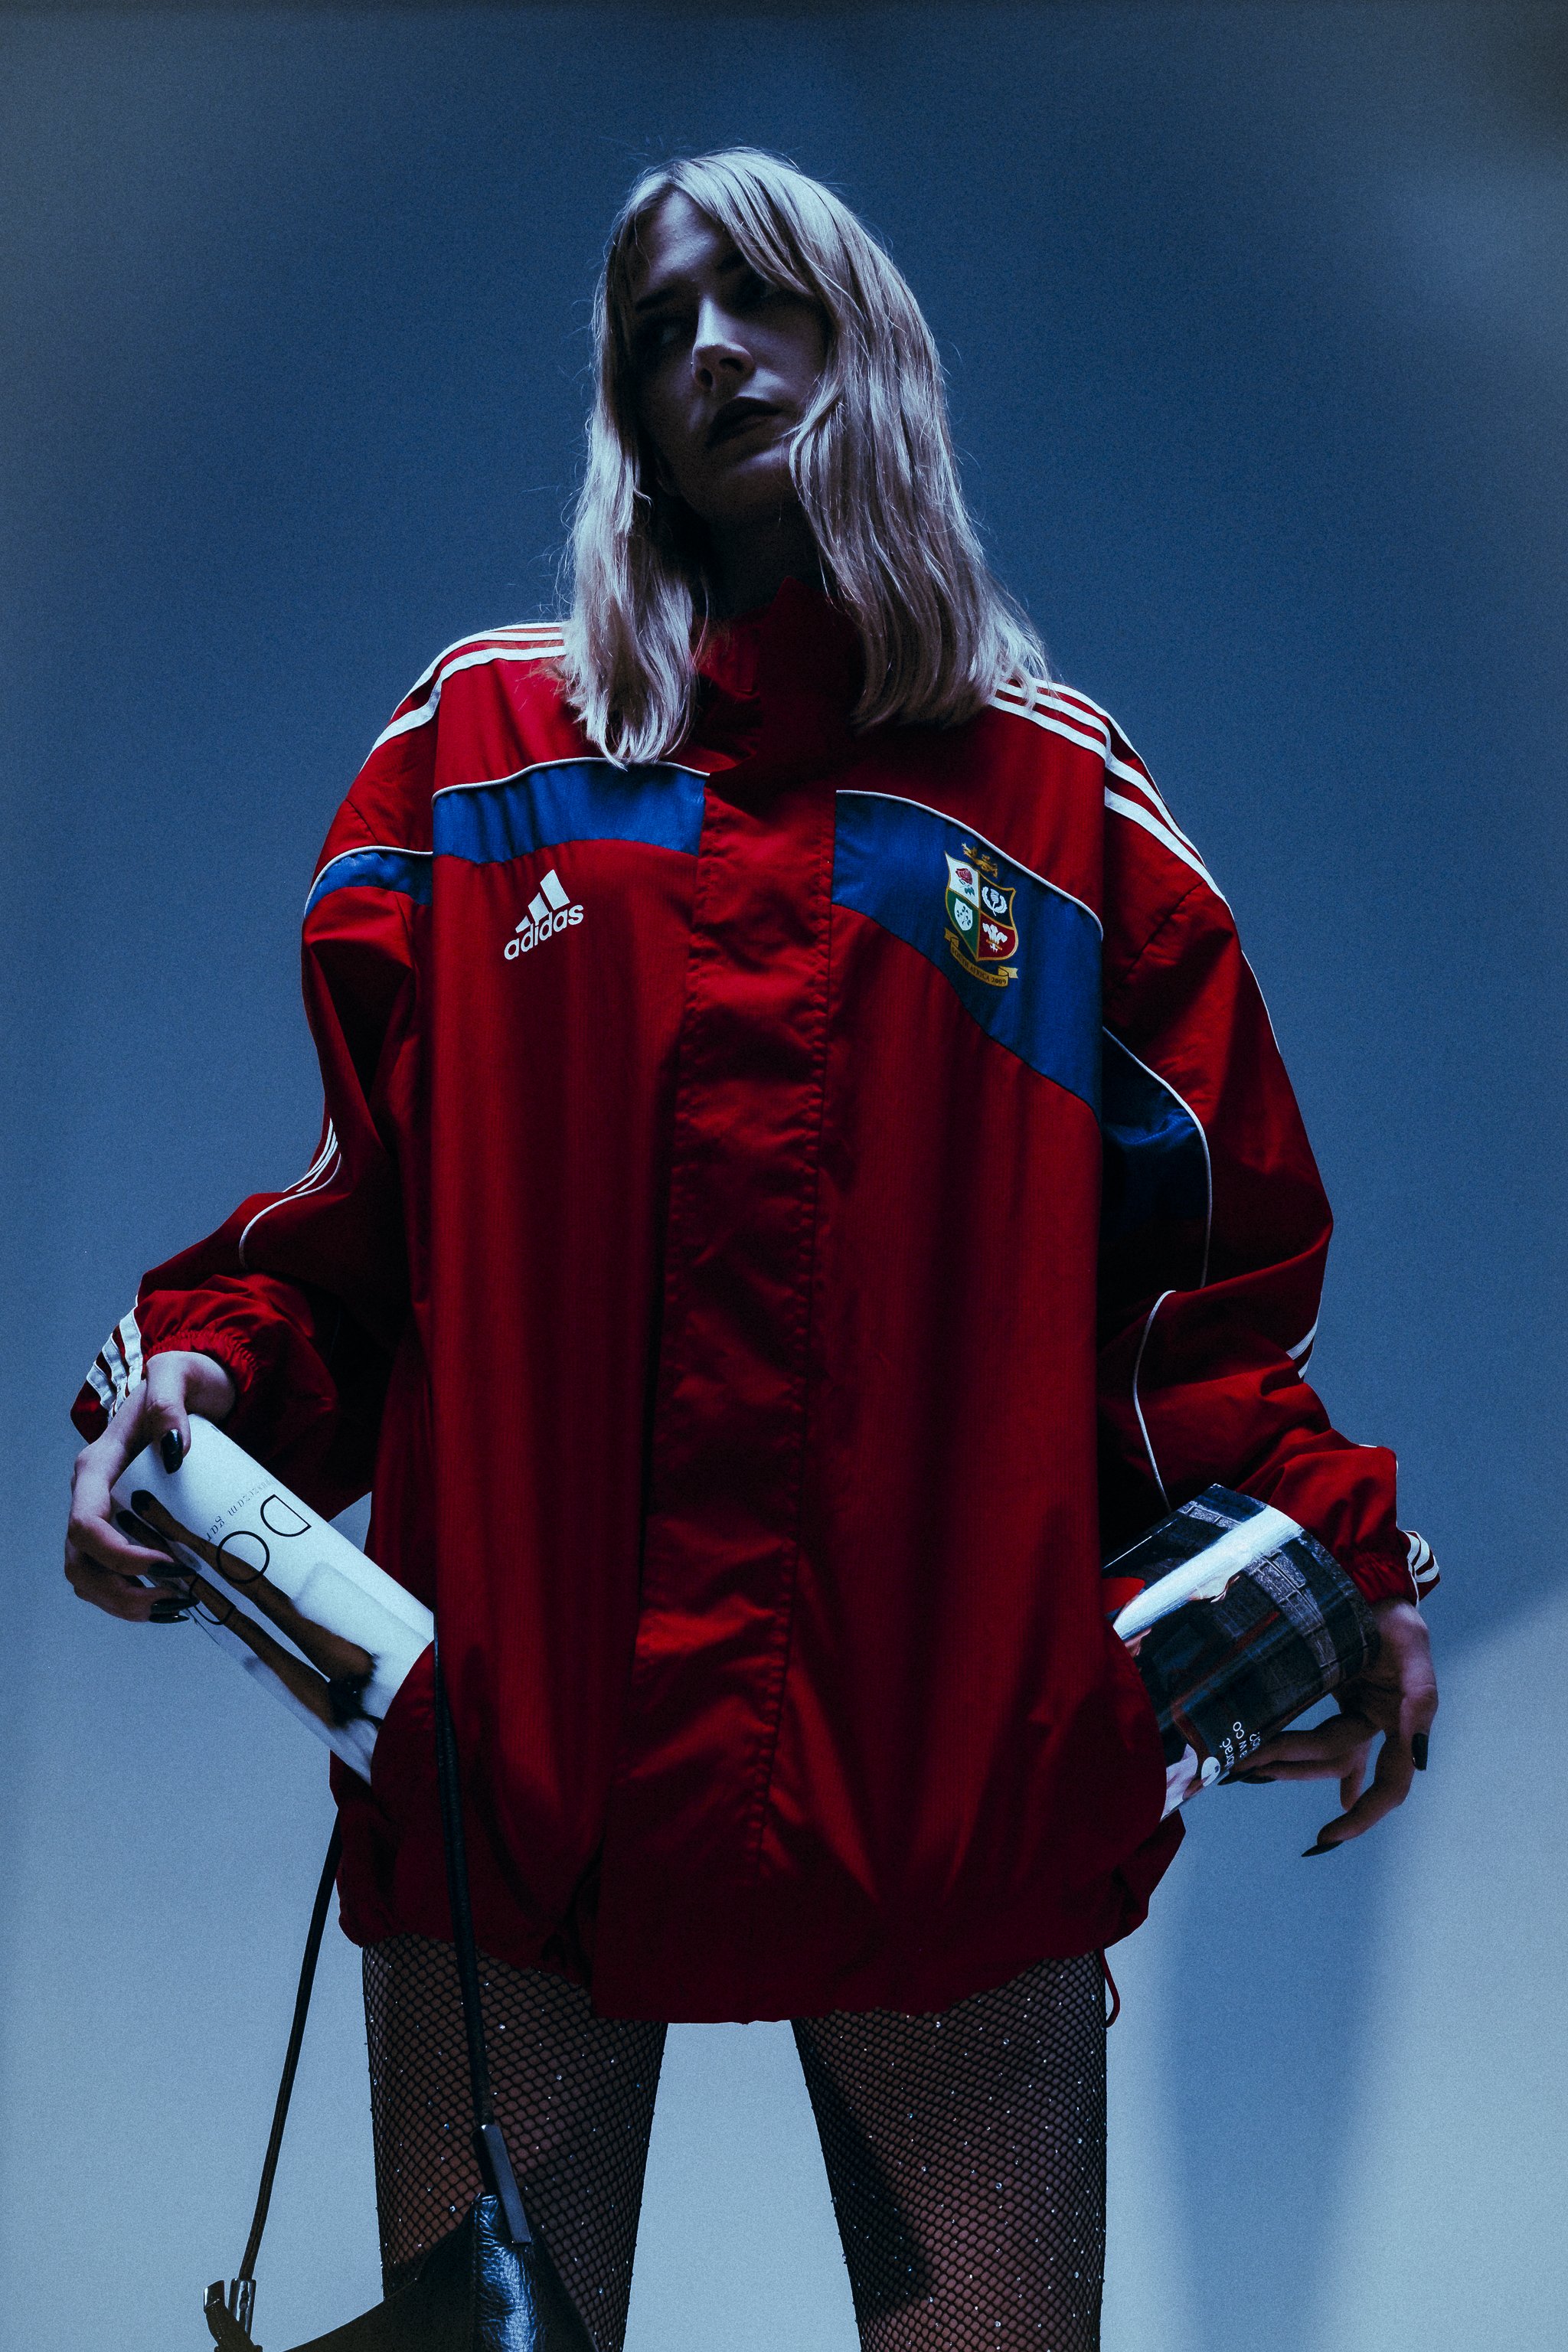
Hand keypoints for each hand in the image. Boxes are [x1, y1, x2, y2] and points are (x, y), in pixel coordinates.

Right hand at [65, 1351, 236, 1621]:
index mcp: (96, 1466)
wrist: (191, 1387)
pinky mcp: (120, 1526)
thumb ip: (170, 1403)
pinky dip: (134, 1599)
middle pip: (81, 1562)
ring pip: (90, 1577)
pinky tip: (173, 1604)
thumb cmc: (184, 1382)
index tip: (169, 1564)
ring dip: (126, 1604)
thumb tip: (173, 1452)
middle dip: (122, 1592)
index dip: (120, 1555)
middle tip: (177, 1597)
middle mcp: (90, 1495)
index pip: (86, 1524)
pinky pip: (110, 1575)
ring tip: (178, 1606)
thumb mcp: (178, 1376)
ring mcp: (102, 1513)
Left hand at [1244, 1599, 1436, 1853]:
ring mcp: (1352, 1711)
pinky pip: (1311, 1733)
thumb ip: (1422, 1699)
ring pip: (1317, 1750)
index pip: (1389, 1782)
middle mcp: (1377, 1722)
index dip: (1363, 1814)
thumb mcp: (1413, 1646)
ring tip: (1244, 1763)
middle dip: (1293, 1765)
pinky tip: (1264, 1768)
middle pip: (1334, 1759)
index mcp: (1401, 1720)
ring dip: (1283, 1759)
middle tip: (1247, 1765)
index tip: (1328, 1835)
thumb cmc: (1394, 1614)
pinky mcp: (1331, 1695)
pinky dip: (1291, 1752)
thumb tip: (1417, 1756)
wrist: (1369, 1581)